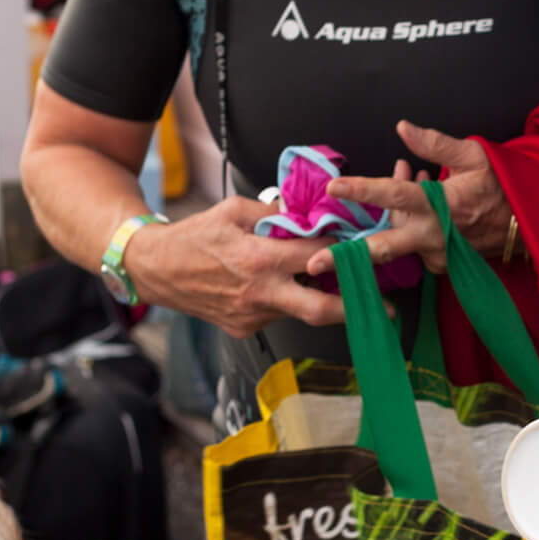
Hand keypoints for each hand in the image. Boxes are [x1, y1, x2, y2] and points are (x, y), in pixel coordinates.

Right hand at [121, 195, 350, 336]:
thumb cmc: (193, 236)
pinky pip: (277, 316)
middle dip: (356, 309)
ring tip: (332, 284)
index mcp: (258, 259)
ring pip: (298, 311)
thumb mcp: (234, 210)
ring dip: (317, 298)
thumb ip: (274, 213)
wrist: (153, 269)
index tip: (364, 246)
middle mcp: (259, 293)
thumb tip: (308, 210)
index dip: (344, 251)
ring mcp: (251, 316)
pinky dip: (288, 302)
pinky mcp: (243, 329)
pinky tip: (286, 287)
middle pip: (320, 309)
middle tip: (385, 308)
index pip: (316, 256)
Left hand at [318, 122, 514, 277]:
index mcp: (440, 203)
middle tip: (316, 264)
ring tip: (402, 190)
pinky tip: (419, 206)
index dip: (364, 189)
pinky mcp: (441, 265)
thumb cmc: (501, 185)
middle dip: (348, 257)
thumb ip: (435, 143)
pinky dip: (407, 226)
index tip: (335, 187)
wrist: (529, 224)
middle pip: (385, 247)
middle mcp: (434, 234)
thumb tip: (402, 127)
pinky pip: (411, 246)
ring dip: (385, 223)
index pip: (395, 194)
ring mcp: (437, 254)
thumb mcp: (474, 155)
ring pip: (395, 244)